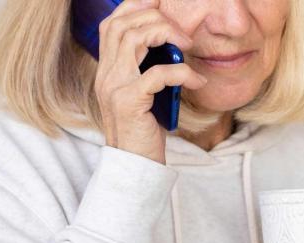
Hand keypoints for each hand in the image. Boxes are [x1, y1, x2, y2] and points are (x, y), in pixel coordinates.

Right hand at [94, 0, 206, 163]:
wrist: (133, 165)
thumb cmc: (142, 131)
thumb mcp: (141, 95)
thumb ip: (146, 70)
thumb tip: (173, 49)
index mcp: (106, 71)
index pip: (110, 25)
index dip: (134, 7)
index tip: (159, 3)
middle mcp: (106, 75)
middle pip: (122, 24)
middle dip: (154, 16)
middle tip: (181, 31)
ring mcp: (115, 87)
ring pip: (134, 38)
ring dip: (166, 34)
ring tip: (187, 47)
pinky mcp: (130, 102)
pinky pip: (158, 73)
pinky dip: (182, 72)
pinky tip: (196, 80)